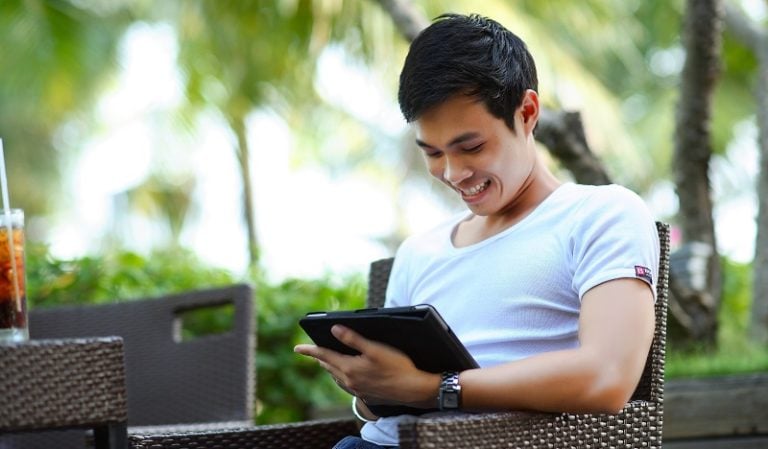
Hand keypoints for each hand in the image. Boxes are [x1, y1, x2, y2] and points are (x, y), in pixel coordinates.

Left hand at [294, 325, 439, 407]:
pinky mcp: (364, 393)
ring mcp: (357, 388)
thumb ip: (353, 339)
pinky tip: (345, 372)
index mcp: (349, 368)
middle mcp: (349, 380)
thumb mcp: (375, 348)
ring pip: (336, 375)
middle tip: (311, 350)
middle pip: (328, 366)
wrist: (413, 389)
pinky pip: (344, 383)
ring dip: (329, 366)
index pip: (323, 356)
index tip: (297, 348)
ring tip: (325, 359)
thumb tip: (334, 329)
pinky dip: (339, 374)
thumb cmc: (397, 366)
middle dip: (319, 357)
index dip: (309, 350)